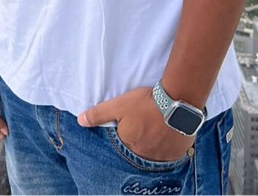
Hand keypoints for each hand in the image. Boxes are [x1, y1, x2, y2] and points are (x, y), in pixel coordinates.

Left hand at [78, 87, 192, 161]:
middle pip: (139, 146)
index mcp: (129, 143)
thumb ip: (99, 114)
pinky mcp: (177, 153)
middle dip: (141, 135)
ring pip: (154, 150)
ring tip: (158, 123)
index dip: (128, 126)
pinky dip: (168, 144)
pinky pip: (170, 152)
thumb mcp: (118, 105)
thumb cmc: (145, 103)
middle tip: (147, 119)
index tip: (135, 117)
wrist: (177, 102)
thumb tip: (80, 121)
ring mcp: (162, 156)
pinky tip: (169, 131)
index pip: (124, 138)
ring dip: (154, 140)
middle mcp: (144, 154)